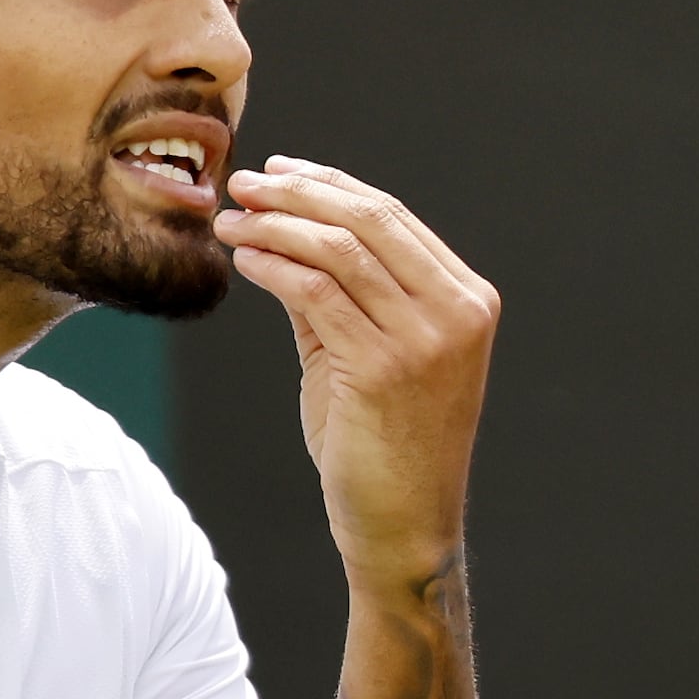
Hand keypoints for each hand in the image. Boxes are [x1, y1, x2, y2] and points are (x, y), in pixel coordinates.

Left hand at [216, 159, 494, 591]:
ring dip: (275, 225)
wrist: (403, 528)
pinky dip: (273, 266)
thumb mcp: (373, 355)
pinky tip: (243, 260)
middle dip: (298, 192)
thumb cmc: (385, 446)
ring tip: (231, 219)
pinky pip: (316, 293)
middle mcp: (457, 312)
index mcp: (467, 300)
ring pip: (339, 249)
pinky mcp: (384, 368)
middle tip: (244, 183)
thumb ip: (344, 294)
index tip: (280, 171)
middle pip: (368, 219)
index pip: (393, 217)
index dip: (330, 185)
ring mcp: (426, 340)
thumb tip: (286, 231)